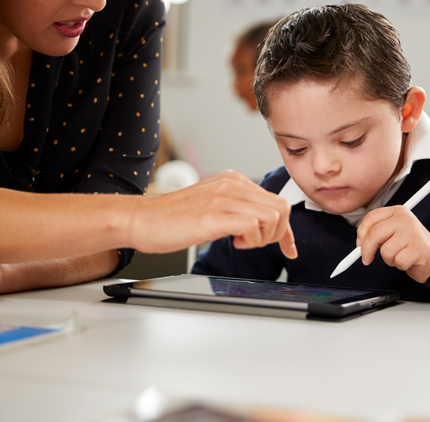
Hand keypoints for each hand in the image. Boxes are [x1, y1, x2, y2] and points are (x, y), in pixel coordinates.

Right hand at [128, 170, 296, 258]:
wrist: (141, 219)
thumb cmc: (172, 218)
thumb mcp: (212, 205)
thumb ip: (236, 209)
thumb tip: (261, 226)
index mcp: (233, 180)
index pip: (276, 202)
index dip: (286, 230)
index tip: (288, 248)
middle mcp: (232, 184)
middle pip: (282, 208)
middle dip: (277, 234)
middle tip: (254, 243)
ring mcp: (224, 197)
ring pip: (273, 216)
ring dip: (263, 238)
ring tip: (241, 242)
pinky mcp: (215, 214)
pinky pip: (254, 225)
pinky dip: (251, 240)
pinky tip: (233, 242)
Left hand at [356, 206, 429, 282]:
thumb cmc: (410, 244)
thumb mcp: (392, 232)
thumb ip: (376, 232)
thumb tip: (360, 242)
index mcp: (397, 211)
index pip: (371, 218)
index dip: (361, 232)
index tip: (359, 243)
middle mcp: (405, 219)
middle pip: (374, 234)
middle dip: (367, 250)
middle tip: (367, 259)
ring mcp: (412, 232)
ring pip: (385, 251)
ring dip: (389, 259)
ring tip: (398, 255)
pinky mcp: (418, 248)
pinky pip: (398, 261)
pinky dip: (400, 265)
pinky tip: (407, 260)